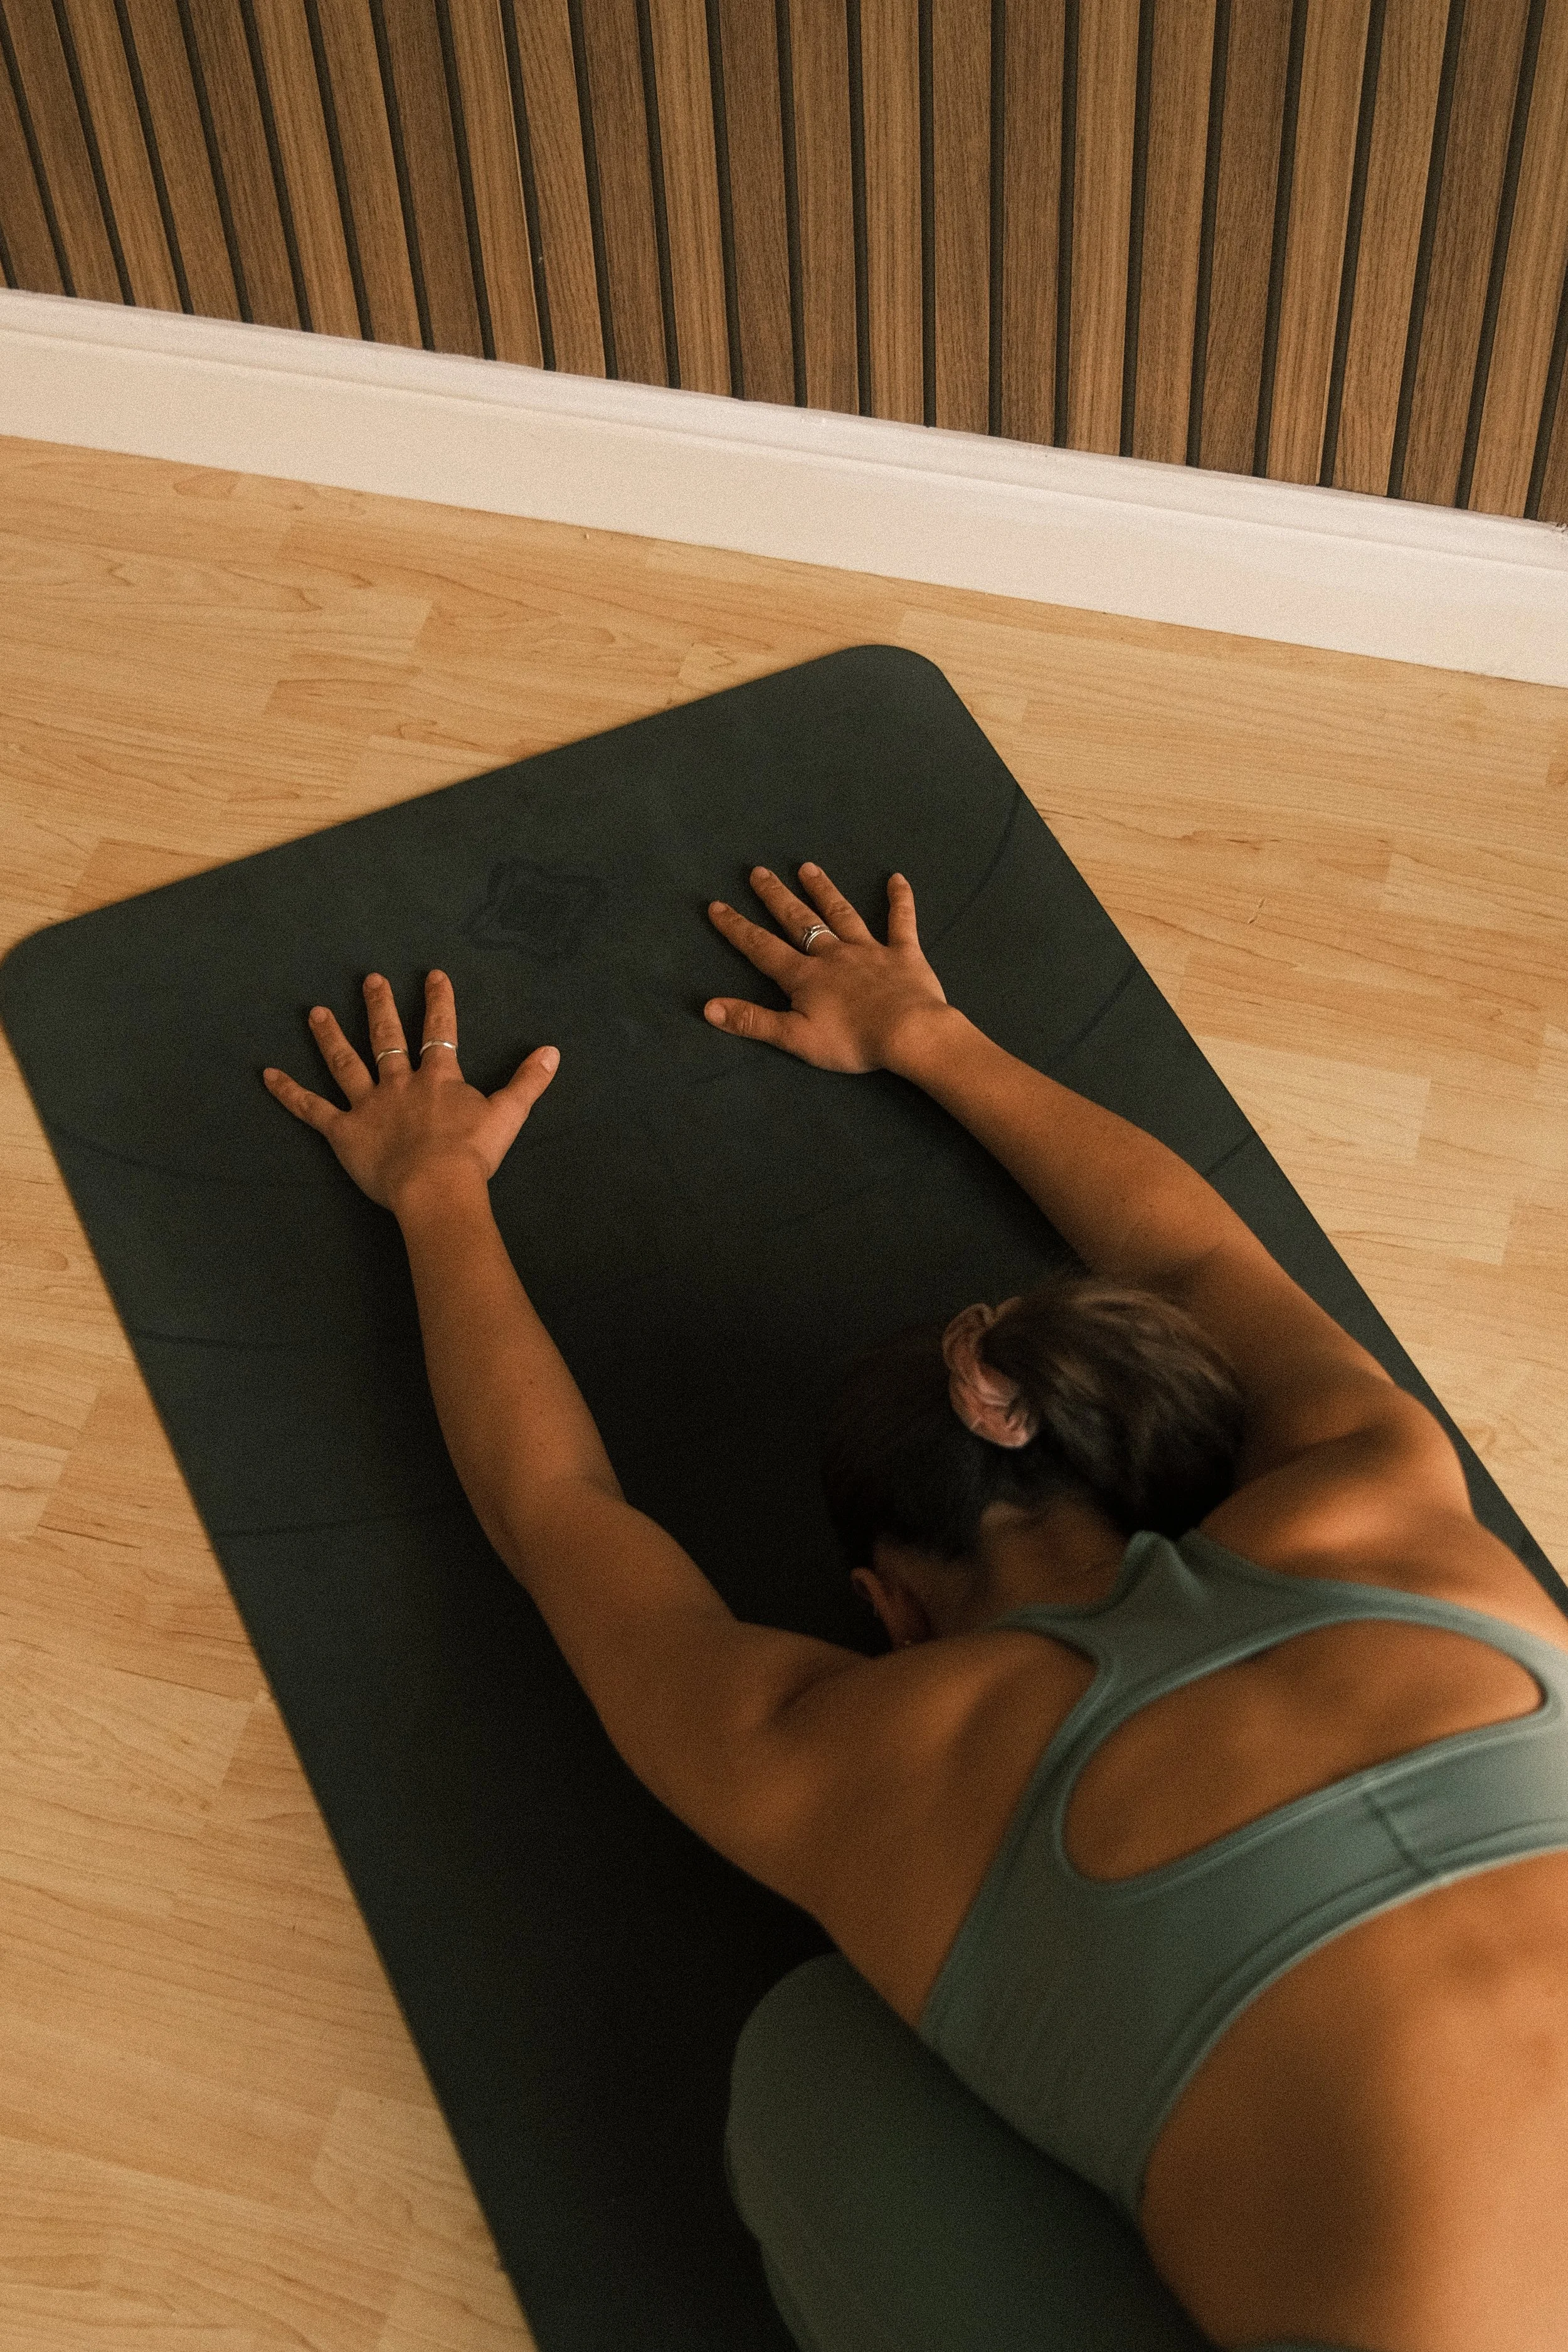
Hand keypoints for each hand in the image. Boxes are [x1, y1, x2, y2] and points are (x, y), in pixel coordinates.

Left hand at [262, 970, 558, 1215]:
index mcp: (437, 1078)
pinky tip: (267, 1075)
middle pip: (387, 1037)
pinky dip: (289, 1093)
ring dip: (329, 1036)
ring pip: (345, 1063)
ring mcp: (368, 1105)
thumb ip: (528, 1082)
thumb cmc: (473, 1155)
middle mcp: (399, 1083)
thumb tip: (553, 1051)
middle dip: (379, 1006)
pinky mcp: (343, 1132)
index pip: (439, 1031)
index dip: (437, 1002)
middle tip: (368, 979)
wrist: (437, 1186)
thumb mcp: (508, 1115)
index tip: (432, 975)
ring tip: (315, 1012)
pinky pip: (312, 1110)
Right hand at [705, 863, 950, 1073]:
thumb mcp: (794, 1038)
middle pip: (799, 920)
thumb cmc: (851, 1041)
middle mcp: (833, 954)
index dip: (737, 928)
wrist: (909, 1034)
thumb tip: (708, 1007)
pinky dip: (900, 900)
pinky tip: (897, 878)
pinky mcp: (904, 954)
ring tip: (807, 868)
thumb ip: (752, 1021)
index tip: (717, 906)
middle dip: (776, 897)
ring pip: (841, 914)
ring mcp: (869, 950)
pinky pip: (901, 922)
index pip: (762, 948)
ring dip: (823, 890)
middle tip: (759, 872)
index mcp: (805, 976)